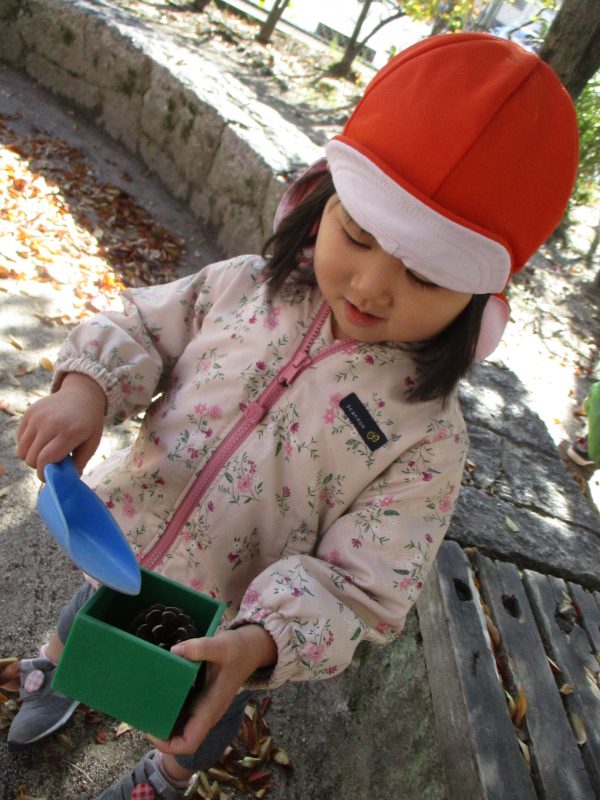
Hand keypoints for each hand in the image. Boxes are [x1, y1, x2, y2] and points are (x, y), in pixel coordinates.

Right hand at [16, 373, 105, 480]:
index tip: (48, 477)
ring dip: (31, 457)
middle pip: (31, 458)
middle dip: (39, 466)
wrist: (81, 395)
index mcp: (68, 432)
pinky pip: (19, 439)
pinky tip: (41, 439)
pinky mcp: (28, 413)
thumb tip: (65, 483)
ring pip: (21, 451)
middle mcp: (49, 423)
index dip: (44, 474)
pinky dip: (27, 445)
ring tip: (45, 451)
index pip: (45, 460)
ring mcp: (37, 417)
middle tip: (50, 462)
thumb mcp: (92, 443)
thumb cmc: (89, 423)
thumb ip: (79, 463)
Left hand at [149, 625, 276, 756]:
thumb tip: (175, 651)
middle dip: (160, 733)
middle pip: (181, 738)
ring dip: (164, 722)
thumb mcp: (220, 645)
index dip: (168, 745)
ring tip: (145, 705)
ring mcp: (204, 707)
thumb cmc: (237, 649)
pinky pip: (184, 713)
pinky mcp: (203, 699)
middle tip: (141, 714)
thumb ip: (200, 647)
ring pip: (181, 727)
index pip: (188, 742)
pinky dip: (171, 709)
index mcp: (210, 708)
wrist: (251, 648)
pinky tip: (159, 693)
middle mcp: (206, 713)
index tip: (150, 730)